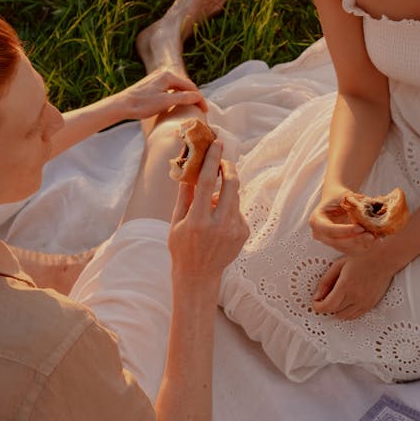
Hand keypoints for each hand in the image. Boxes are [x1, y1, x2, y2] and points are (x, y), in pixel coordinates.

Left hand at [114, 69, 207, 121]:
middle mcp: (163, 73)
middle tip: (202, 109)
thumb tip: (198, 97)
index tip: (205, 111)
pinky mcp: (152, 83)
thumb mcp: (165, 102)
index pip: (190, 87)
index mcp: (168, 75)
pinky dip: (177, 95)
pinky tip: (178, 103)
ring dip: (186, 96)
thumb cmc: (142, 104)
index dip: (199, 99)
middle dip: (194, 97)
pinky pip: (170, 88)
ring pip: (177, 87)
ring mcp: (157, 77)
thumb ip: (183, 98)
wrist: (122, 105)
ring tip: (192, 107)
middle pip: (185, 85)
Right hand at [168, 142, 248, 282]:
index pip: (207, 183)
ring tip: (211, 202)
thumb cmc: (182, 246)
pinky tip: (217, 222)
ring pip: (235, 196)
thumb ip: (185, 194)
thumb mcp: (176, 221)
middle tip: (222, 161)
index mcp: (197, 221)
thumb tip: (188, 167)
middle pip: (231, 185)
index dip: (212, 160)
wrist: (199, 276)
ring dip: (225, 191)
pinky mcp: (243, 233)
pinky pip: (237, 210)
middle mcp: (219, 225)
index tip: (217, 144)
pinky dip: (228, 208)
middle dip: (228, 168)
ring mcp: (234, 230)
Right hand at [309, 193, 376, 254]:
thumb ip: (354, 203)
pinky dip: (364, 247)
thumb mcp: (345, 196)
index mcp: (316, 220)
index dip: (345, 231)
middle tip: (371, 236)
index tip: (360, 227)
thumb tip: (369, 211)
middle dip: (355, 240)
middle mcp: (319, 234)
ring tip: (376, 238)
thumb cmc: (339, 196)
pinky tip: (376, 241)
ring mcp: (328, 242)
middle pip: (337, 242)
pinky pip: (351, 251)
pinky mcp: (338, 246)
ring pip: (345, 249)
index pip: (329, 230)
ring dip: (362, 245)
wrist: (337, 201)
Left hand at [311, 253, 394, 319]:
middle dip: (327, 306)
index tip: (316, 302)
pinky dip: (347, 312)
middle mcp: (355, 296)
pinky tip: (347, 302)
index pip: (327, 306)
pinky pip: (355, 316)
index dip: (318, 307)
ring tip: (337, 298)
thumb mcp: (339, 265)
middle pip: (334, 312)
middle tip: (325, 297)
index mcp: (345, 285)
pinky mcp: (370, 305)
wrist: (384, 259)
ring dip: (337, 310)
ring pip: (344, 317)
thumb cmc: (361, 258)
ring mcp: (364, 302)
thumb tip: (317, 296)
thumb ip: (326, 281)